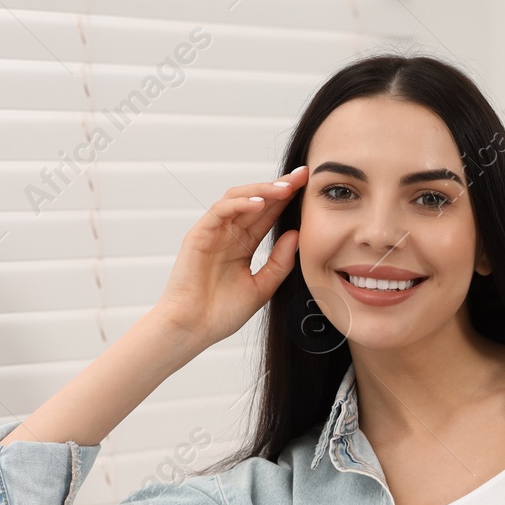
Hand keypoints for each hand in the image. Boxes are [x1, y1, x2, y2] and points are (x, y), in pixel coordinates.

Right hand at [150, 164, 308, 356]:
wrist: (194, 329)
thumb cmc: (223, 313)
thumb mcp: (262, 287)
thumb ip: (279, 262)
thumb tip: (296, 234)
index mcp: (243, 245)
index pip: (268, 215)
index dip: (287, 200)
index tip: (310, 187)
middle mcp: (228, 234)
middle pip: (256, 201)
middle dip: (280, 187)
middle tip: (303, 175)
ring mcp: (213, 232)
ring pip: (238, 199)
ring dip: (262, 191)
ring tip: (286, 187)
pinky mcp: (198, 235)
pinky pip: (220, 211)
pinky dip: (239, 204)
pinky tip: (259, 204)